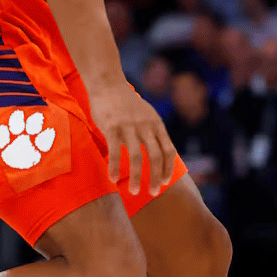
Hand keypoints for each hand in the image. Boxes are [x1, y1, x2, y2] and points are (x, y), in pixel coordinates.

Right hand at [87, 80, 175, 196]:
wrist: (108, 83)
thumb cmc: (126, 103)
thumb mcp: (147, 114)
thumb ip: (153, 131)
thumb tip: (158, 151)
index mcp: (156, 124)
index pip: (168, 150)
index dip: (168, 168)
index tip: (165, 182)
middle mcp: (146, 126)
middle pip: (156, 157)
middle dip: (156, 178)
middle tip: (153, 193)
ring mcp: (129, 127)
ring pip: (136, 157)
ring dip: (136, 177)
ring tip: (133, 192)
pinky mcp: (112, 127)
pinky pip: (115, 151)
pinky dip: (114, 167)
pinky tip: (112, 179)